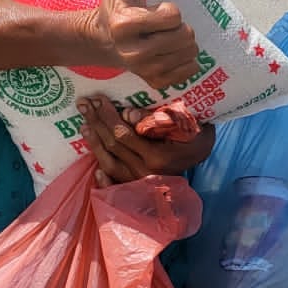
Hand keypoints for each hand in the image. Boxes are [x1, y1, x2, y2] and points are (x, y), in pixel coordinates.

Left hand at [77, 95, 214, 185]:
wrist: (204, 152)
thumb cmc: (194, 131)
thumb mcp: (182, 120)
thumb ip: (156, 118)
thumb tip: (128, 114)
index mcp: (157, 156)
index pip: (123, 134)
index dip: (107, 116)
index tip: (98, 99)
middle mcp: (146, 172)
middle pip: (113, 147)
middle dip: (96, 123)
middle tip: (84, 104)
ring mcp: (142, 182)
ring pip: (110, 163)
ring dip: (94, 143)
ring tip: (84, 124)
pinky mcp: (140, 187)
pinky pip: (116, 182)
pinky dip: (104, 176)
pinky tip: (95, 166)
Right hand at [86, 0, 198, 90]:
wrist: (102, 43)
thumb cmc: (114, 8)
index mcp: (125, 26)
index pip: (173, 17)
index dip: (170, 10)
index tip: (156, 10)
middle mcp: (135, 52)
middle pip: (185, 36)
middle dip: (180, 27)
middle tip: (163, 26)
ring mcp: (146, 70)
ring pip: (191, 53)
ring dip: (184, 42)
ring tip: (166, 38)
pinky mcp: (156, 83)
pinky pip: (191, 70)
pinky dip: (186, 60)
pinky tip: (170, 53)